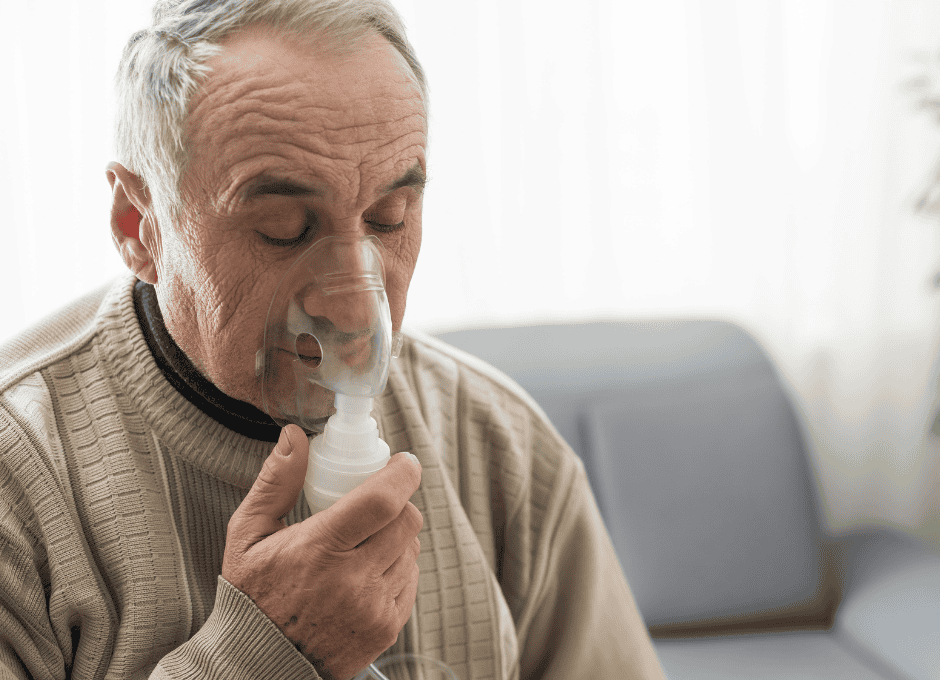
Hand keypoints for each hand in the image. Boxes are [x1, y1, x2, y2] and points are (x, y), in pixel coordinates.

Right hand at [222, 425, 422, 679]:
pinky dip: (397, 569)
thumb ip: (275, 482)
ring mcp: (373, 608)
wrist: (258, 664)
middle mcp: (352, 581)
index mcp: (318, 549)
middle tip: (376, 504)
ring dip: (396, 538)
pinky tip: (366, 574)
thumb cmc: (251, 594)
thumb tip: (295, 436)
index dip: (403, 474)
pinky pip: (411, 580)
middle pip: (407, 521)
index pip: (383, 501)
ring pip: (412, 549)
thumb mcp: (247, 534)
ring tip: (362, 545)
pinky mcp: (387, 629)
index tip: (403, 462)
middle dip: (398, 504)